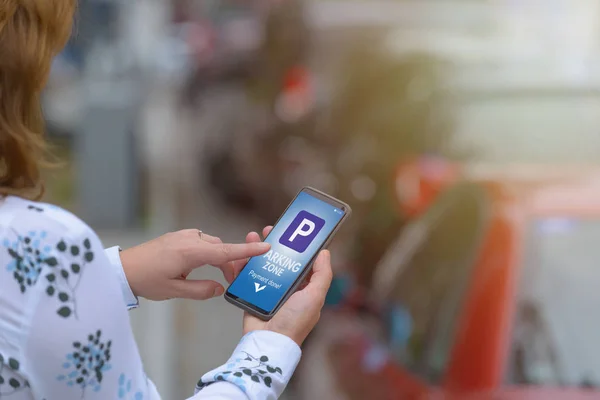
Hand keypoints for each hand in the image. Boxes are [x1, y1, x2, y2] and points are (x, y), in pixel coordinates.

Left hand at [119, 229, 269, 300]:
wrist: (123, 268)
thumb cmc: (146, 280)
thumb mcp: (174, 291)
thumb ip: (201, 290)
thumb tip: (220, 288)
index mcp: (191, 251)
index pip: (226, 251)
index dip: (247, 250)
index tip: (265, 247)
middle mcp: (190, 239)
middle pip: (221, 248)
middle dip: (231, 263)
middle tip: (232, 281)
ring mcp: (184, 235)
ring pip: (212, 245)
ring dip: (219, 259)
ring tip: (218, 277)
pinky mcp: (179, 236)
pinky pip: (202, 242)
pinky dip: (208, 253)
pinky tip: (201, 267)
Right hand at [242, 227, 332, 345]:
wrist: (267, 341)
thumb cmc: (294, 322)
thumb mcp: (314, 297)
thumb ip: (322, 275)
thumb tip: (325, 252)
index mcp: (303, 288)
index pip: (301, 262)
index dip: (297, 246)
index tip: (291, 232)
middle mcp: (286, 288)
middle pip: (280, 260)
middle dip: (274, 244)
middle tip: (269, 230)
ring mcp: (268, 290)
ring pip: (262, 264)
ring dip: (257, 249)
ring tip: (252, 236)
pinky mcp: (251, 294)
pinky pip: (246, 275)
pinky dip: (243, 264)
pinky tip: (241, 253)